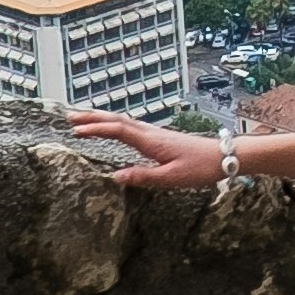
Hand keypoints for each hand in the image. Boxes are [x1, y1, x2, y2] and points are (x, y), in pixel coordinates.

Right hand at [68, 110, 218, 186]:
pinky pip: (131, 126)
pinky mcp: (160, 137)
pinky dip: (115, 123)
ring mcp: (155, 133)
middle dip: (92, 118)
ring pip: (123, 121)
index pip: (118, 131)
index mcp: (151, 142)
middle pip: (117, 120)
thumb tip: (115, 177)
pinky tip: (111, 127)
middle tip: (69, 117)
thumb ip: (143, 177)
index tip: (75, 130)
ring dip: (102, 118)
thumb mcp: (171, 178)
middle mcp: (151, 133)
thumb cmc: (200, 168)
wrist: (224, 156)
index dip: (95, 129)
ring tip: (82, 119)